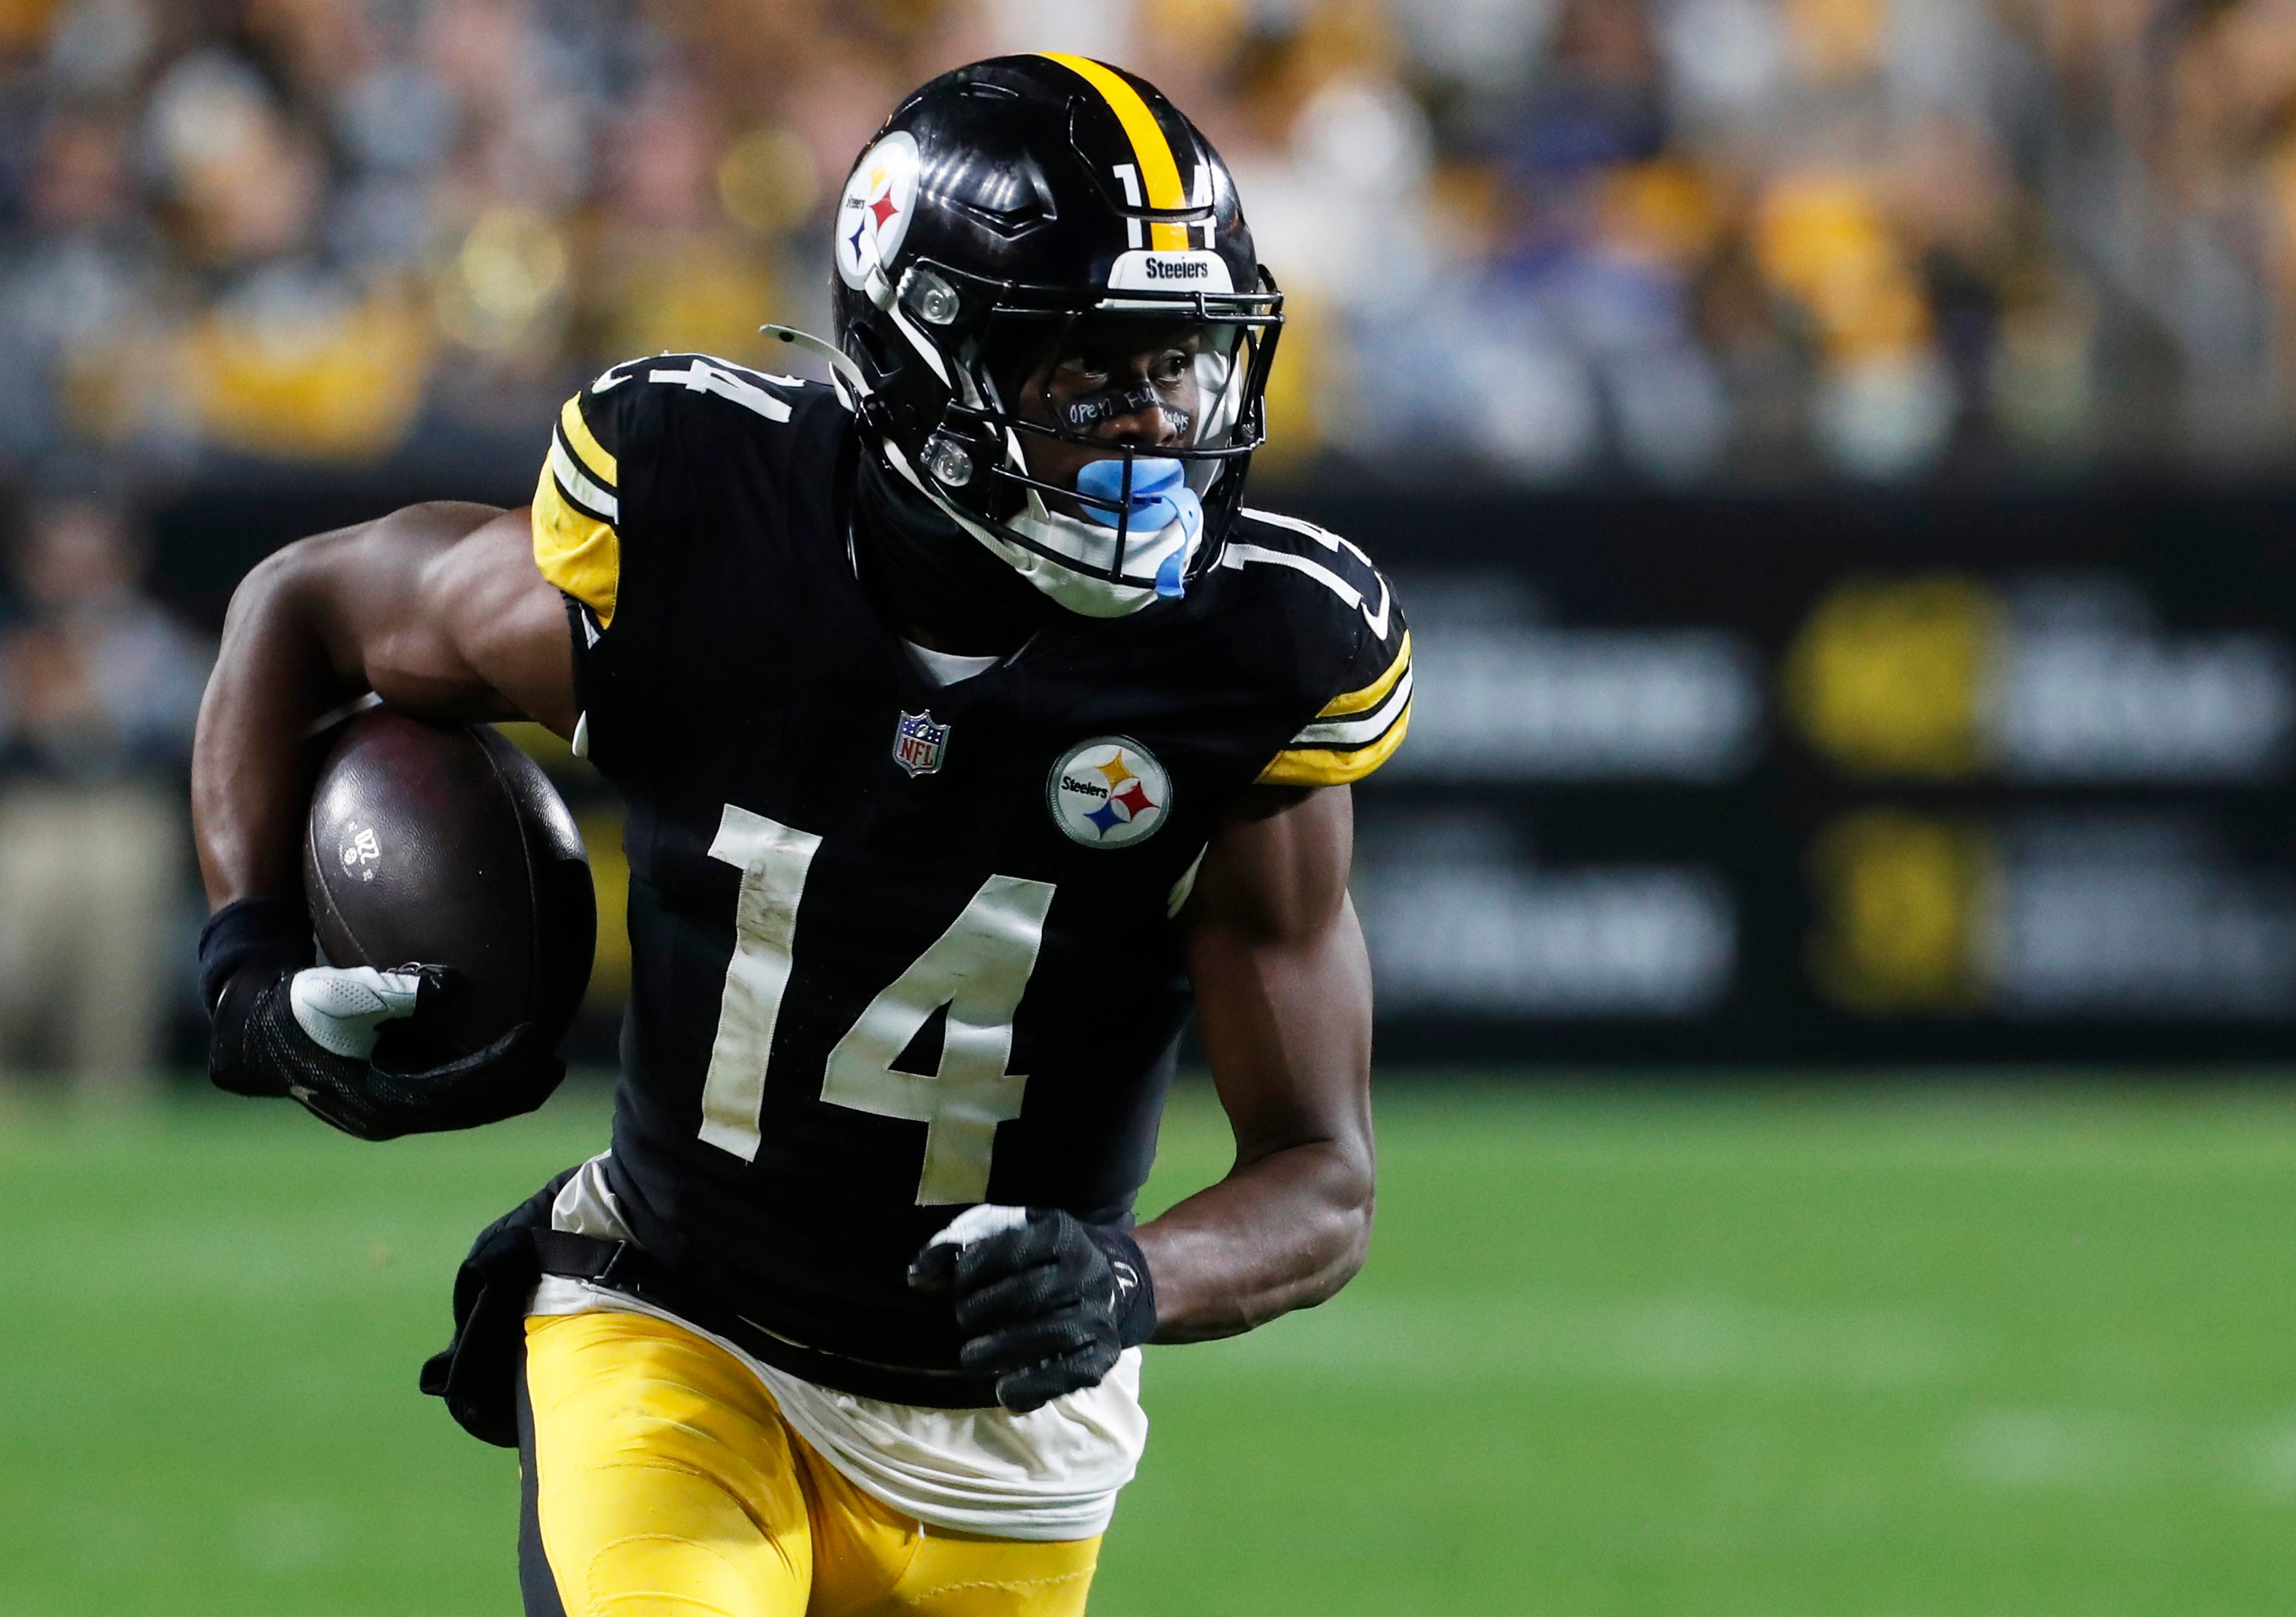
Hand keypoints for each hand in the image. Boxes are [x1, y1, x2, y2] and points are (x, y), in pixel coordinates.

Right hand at [199, 898, 564, 1141]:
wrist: (254, 1029)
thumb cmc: (297, 1002)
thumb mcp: (338, 990)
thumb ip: (395, 987)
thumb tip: (454, 983)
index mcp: (374, 1096)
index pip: (454, 1089)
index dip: (500, 1068)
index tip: (537, 1039)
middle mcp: (383, 1115)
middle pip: (465, 1111)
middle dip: (514, 1092)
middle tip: (558, 1066)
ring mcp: (384, 1112)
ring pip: (457, 1110)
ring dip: (502, 1093)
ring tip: (546, 1069)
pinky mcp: (385, 1099)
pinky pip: (443, 1096)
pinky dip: (477, 1081)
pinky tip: (506, 1057)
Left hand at [908, 1204, 1156, 1412]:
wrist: (1107, 1276)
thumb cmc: (1035, 1254)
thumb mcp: (1002, 1233)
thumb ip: (956, 1245)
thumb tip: (916, 1277)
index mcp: (1060, 1231)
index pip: (1013, 1247)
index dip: (975, 1269)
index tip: (956, 1285)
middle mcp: (1088, 1268)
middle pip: (1033, 1291)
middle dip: (987, 1310)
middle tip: (962, 1321)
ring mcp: (1101, 1311)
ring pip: (1056, 1333)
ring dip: (1006, 1350)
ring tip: (971, 1358)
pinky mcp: (1107, 1351)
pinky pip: (1075, 1372)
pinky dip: (1037, 1387)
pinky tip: (1004, 1393)